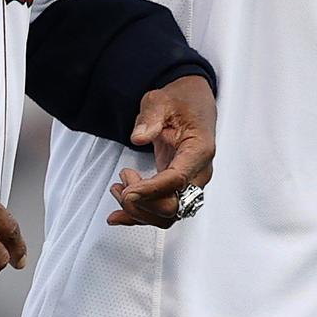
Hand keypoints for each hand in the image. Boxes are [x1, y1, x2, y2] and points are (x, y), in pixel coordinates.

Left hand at [107, 75, 216, 227]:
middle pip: (175, 206)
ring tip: (118, 190)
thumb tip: (139, 137)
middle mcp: (198, 171)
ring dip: (139, 211)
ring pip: (168, 215)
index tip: (128, 191)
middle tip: (121, 185)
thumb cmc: (182, 101)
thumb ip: (150, 118)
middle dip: (143, 203)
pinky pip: (162, 211)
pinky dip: (140, 216)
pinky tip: (119, 215)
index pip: (178, 180)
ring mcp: (189, 182)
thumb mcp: (161, 100)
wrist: (192, 100)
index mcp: (199, 149)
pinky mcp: (177, 186)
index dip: (152, 190)